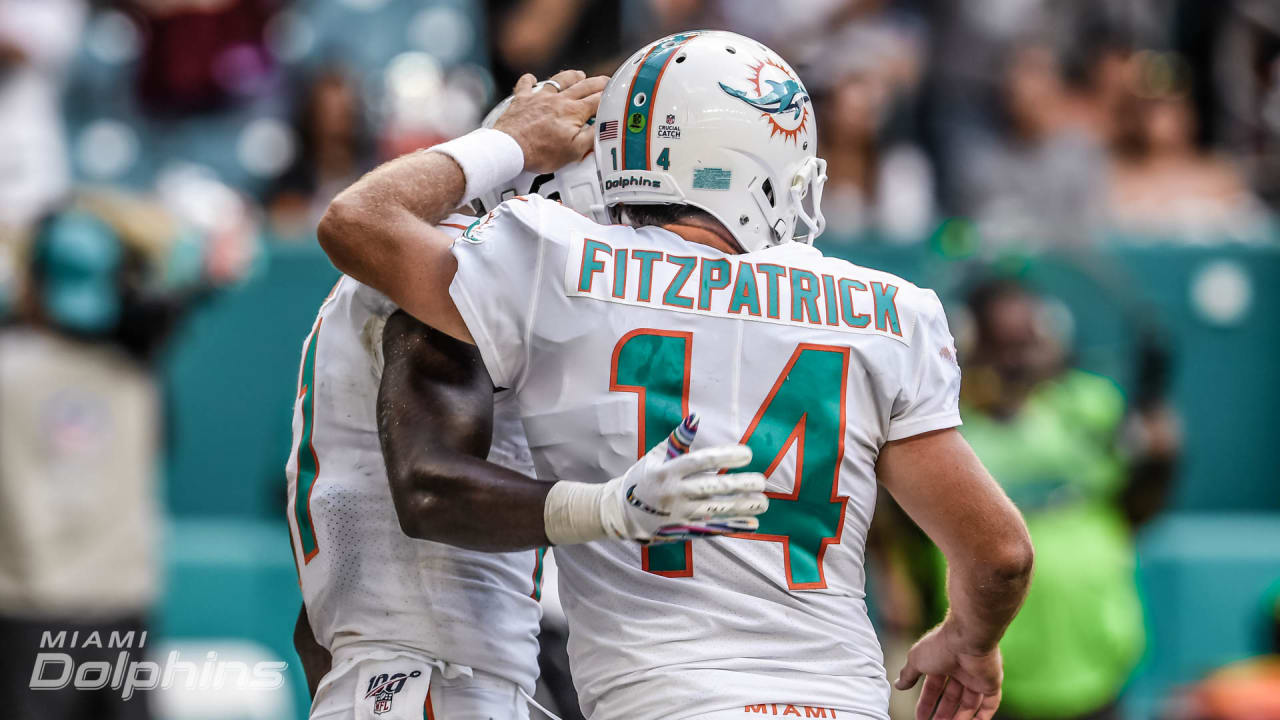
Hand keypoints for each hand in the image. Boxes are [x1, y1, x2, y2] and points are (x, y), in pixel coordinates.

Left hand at [493, 69, 606, 172]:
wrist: (509, 148)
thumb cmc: (540, 152)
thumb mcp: (573, 152)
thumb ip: (592, 137)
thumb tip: (605, 128)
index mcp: (573, 112)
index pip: (597, 100)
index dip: (609, 97)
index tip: (617, 94)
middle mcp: (558, 100)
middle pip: (583, 86)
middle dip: (597, 82)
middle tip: (605, 81)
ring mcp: (539, 97)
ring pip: (559, 80)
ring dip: (571, 76)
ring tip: (579, 73)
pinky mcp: (522, 100)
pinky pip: (526, 85)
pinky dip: (530, 80)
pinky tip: (532, 78)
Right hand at [602, 415, 767, 542]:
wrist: (620, 513)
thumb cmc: (642, 478)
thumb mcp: (655, 456)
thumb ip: (678, 439)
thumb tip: (695, 418)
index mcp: (667, 471)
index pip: (701, 461)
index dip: (725, 457)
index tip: (747, 454)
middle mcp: (674, 493)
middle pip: (712, 488)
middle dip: (739, 485)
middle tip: (762, 481)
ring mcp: (679, 514)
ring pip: (715, 510)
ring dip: (741, 507)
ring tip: (763, 502)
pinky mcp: (682, 530)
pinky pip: (711, 528)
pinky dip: (733, 526)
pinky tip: (752, 523)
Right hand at [896, 621, 1002, 719]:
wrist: (968, 638)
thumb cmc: (940, 645)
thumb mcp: (916, 660)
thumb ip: (908, 674)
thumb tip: (898, 685)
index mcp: (943, 661)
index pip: (934, 686)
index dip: (926, 702)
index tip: (920, 717)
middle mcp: (961, 669)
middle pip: (952, 697)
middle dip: (943, 713)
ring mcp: (977, 677)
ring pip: (969, 704)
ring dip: (960, 719)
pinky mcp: (991, 683)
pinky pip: (989, 705)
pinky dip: (982, 717)